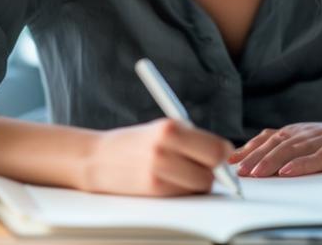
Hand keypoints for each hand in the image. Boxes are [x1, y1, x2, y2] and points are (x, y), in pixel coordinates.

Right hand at [82, 118, 233, 195]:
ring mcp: (159, 172)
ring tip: (182, 170)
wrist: (97, 158)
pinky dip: (184, 189)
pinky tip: (169, 179)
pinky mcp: (154, 190)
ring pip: (201, 185)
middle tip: (206, 164)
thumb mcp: (163, 129)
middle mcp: (165, 149)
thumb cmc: (135, 142)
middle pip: (213, 169)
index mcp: (170, 128)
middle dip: (214, 169)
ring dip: (198, 181)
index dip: (223, 153)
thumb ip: (193, 138)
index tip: (223, 154)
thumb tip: (225, 154)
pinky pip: (185, 194)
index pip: (216, 147)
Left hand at [228, 120, 321, 177]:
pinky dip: (303, 163)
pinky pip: (321, 155)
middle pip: (278, 143)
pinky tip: (289, 171)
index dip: (250, 148)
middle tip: (239, 171)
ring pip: (295, 148)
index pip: (270, 138)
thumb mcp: (312, 144)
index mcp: (301, 131)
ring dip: (273, 160)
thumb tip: (258, 162)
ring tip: (257, 172)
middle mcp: (310, 131)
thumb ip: (290, 150)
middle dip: (256, 157)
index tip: (231, 160)